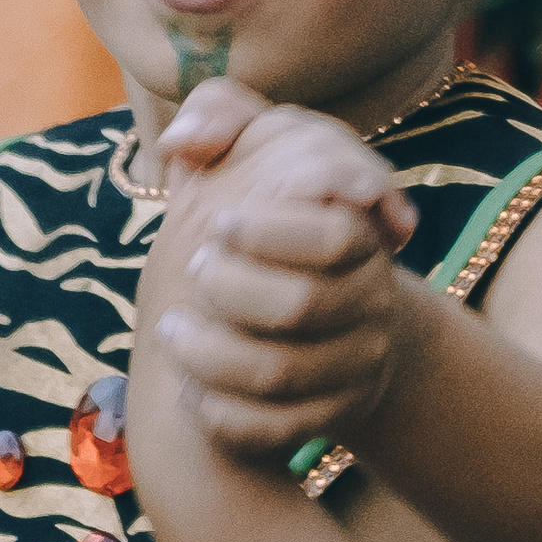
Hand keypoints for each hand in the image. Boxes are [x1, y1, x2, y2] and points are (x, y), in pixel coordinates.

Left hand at [144, 80, 420, 464]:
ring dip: (209, 354)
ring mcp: (357, 364)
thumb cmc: (280, 215)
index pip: (335, 235)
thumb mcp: (264, 147)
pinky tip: (191, 389)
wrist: (336, 310)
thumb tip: (182, 140)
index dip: (268, 231)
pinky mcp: (335, 414)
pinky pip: (275, 429)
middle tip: (191, 271)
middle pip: (299, 307)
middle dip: (228, 289)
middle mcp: (370, 302)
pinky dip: (223, 413)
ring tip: (171, 330)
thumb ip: (223, 112)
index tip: (217, 223)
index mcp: (360, 234)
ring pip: (279, 375)